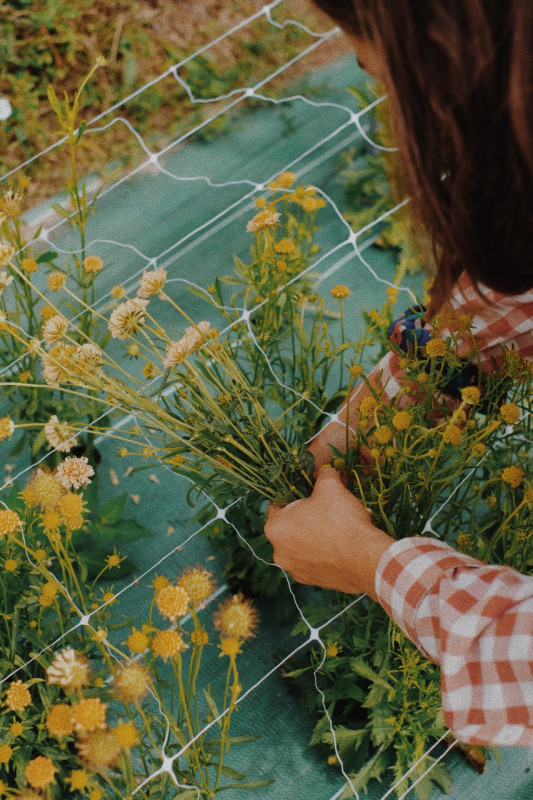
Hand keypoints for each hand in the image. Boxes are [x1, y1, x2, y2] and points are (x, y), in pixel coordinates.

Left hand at [264, 466, 393, 598]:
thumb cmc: (342, 521)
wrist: (366, 560)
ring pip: (300, 544)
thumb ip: (323, 475)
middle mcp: (278, 552)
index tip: (311, 493)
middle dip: (304, 516)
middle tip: (324, 508)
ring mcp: (294, 569)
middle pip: (289, 525)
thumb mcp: (331, 488)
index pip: (278, 503)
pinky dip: (322, 553)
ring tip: (334, 528)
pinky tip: (338, 546)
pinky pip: (312, 560)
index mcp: (275, 527)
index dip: (295, 494)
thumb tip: (324, 471)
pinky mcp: (311, 581)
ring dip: (312, 535)